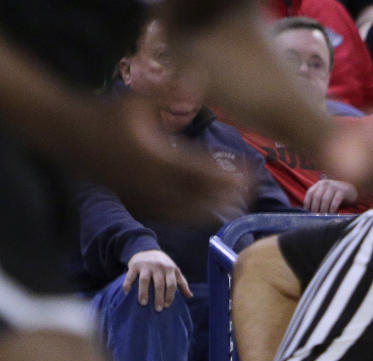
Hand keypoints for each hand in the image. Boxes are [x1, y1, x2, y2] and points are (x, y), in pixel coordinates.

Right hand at [72, 95, 249, 224]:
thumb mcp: (137, 100)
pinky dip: (187, 217)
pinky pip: (166, 216)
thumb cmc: (104, 114)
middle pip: (197, 196)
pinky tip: (202, 215)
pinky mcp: (133, 201)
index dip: (227, 176)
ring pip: (183, 211)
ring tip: (233, 208)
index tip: (249, 173)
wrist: (65, 135)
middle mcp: (150, 181)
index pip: (200, 172)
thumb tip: (198, 75)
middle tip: (249, 193)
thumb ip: (169, 93)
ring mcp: (141, 195)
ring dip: (210, 210)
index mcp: (155, 157)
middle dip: (225, 196)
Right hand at [123, 250, 191, 310]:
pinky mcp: (134, 265)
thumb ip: (182, 283)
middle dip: (159, 297)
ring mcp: (146, 265)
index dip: (170, 296)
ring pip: (144, 280)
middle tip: (158, 309)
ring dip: (143, 293)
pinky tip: (127, 292)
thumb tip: (190, 296)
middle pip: (159, 284)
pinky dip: (128, 284)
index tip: (167, 306)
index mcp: (170, 269)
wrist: (148, 249)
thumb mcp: (174, 271)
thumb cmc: (164, 265)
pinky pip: (130, 276)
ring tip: (143, 303)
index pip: (172, 284)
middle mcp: (158, 266)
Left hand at [303, 178, 358, 212]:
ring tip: (323, 216)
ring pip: (325, 200)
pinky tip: (332, 214)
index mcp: (319, 184)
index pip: (310, 193)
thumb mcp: (326, 194)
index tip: (308, 212)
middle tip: (316, 217)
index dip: (308, 204)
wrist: (352, 191)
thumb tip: (309, 212)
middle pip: (317, 197)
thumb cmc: (336, 196)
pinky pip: (335, 202)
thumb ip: (318, 200)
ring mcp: (334, 187)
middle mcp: (326, 184)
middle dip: (315, 208)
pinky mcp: (342, 191)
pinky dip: (332, 209)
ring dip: (323, 210)